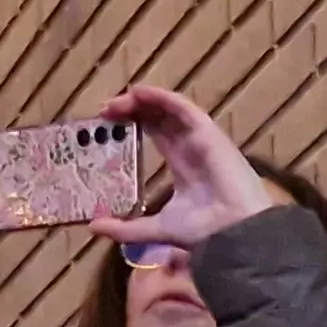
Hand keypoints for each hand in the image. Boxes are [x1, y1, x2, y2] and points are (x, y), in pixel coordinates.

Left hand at [88, 83, 273, 253]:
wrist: (232, 234)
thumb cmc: (204, 232)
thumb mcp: (156, 228)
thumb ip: (126, 228)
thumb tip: (94, 226)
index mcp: (183, 167)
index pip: (156, 135)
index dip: (133, 124)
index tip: (106, 124)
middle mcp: (191, 148)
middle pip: (159, 119)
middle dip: (132, 110)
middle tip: (104, 110)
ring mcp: (201, 138)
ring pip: (169, 109)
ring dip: (142, 101)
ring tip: (116, 101)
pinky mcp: (208, 133)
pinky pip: (182, 107)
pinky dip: (161, 97)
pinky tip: (138, 92)